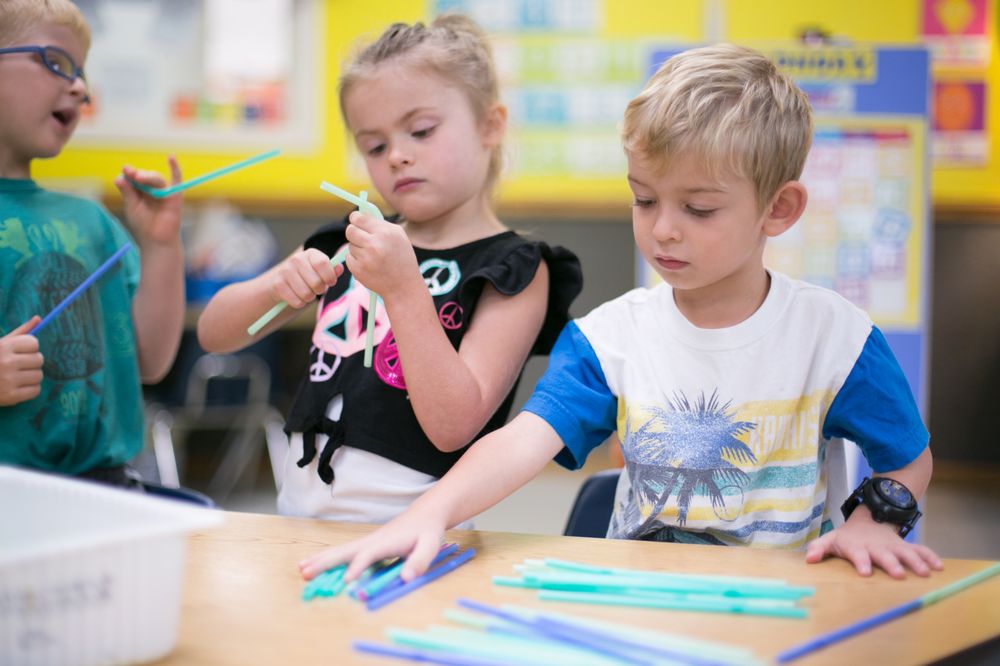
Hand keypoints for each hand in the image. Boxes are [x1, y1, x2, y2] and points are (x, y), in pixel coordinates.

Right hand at [0, 316, 43, 405]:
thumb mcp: (1, 344)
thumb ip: (20, 332)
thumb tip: (39, 318)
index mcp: (2, 347)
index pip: (34, 343)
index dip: (29, 348)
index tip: (20, 352)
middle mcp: (6, 363)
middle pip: (39, 359)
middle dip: (31, 362)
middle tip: (18, 365)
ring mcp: (8, 380)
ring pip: (39, 375)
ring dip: (31, 376)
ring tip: (17, 376)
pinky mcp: (11, 396)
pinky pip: (36, 390)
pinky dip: (30, 389)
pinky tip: (17, 387)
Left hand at [115, 156, 183, 247]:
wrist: (156, 240)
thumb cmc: (143, 226)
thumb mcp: (131, 207)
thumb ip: (127, 192)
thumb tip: (119, 177)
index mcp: (139, 190)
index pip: (133, 177)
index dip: (129, 173)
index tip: (126, 170)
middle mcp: (151, 189)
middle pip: (145, 176)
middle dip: (138, 175)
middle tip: (132, 175)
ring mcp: (164, 191)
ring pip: (156, 178)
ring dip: (148, 176)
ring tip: (139, 178)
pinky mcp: (175, 195)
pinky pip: (176, 179)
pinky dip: (175, 167)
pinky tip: (171, 156)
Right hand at [269, 248, 342, 308]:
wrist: (286, 282)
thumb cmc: (310, 276)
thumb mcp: (323, 271)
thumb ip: (333, 270)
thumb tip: (339, 268)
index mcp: (310, 253)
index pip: (322, 263)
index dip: (330, 277)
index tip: (331, 282)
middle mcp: (296, 260)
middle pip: (316, 282)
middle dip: (320, 290)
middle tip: (317, 289)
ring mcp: (285, 271)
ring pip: (306, 294)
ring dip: (310, 297)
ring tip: (307, 292)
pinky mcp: (278, 285)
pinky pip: (297, 302)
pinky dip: (300, 303)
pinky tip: (297, 296)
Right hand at [298, 509, 446, 582]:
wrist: (425, 513)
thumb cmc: (428, 531)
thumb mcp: (430, 545)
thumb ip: (419, 562)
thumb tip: (406, 578)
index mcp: (386, 542)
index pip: (368, 555)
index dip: (358, 567)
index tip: (346, 581)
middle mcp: (372, 541)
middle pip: (345, 552)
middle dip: (326, 562)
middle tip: (305, 573)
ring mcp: (368, 541)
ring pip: (341, 551)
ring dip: (321, 559)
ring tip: (301, 569)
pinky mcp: (367, 544)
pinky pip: (344, 552)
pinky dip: (327, 557)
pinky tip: (314, 563)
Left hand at [344, 210, 421, 297]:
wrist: (404, 286)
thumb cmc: (402, 258)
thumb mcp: (398, 236)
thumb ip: (379, 223)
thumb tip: (361, 212)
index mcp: (386, 232)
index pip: (359, 218)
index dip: (355, 219)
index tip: (356, 221)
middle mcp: (375, 244)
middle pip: (350, 230)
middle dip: (353, 233)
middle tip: (361, 238)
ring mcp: (366, 258)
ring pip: (350, 245)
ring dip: (357, 248)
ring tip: (371, 256)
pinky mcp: (358, 270)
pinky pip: (349, 258)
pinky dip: (356, 260)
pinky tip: (369, 265)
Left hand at [805, 507, 942, 577]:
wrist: (867, 522)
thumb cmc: (847, 538)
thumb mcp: (831, 540)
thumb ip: (819, 548)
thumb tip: (809, 559)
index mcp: (857, 547)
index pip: (858, 555)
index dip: (862, 562)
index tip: (866, 572)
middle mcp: (877, 547)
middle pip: (885, 556)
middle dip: (891, 564)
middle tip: (899, 575)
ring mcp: (893, 546)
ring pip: (906, 553)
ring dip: (916, 562)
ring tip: (925, 573)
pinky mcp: (906, 546)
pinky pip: (920, 550)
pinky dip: (930, 557)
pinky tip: (939, 567)